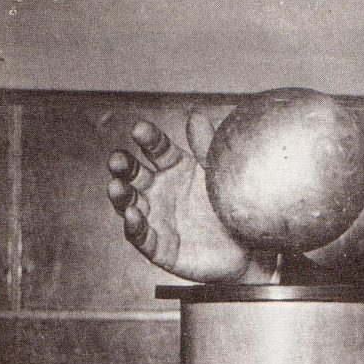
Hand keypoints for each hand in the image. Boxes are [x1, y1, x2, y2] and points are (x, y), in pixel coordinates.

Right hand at [106, 110, 276, 282]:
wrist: (246, 247)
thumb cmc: (228, 205)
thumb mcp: (219, 174)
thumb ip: (206, 148)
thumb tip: (195, 116)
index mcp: (174, 167)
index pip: (156, 149)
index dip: (148, 139)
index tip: (140, 129)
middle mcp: (159, 190)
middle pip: (135, 175)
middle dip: (123, 167)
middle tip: (118, 159)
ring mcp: (156, 218)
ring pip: (130, 204)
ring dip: (121, 195)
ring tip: (117, 186)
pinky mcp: (159, 246)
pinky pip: (142, 237)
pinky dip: (135, 227)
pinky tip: (132, 216)